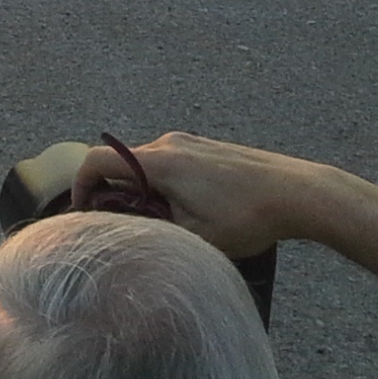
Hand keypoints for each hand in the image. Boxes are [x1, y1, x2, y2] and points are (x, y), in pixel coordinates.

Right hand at [72, 132, 338, 258]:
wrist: (297, 192)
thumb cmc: (246, 217)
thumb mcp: (193, 236)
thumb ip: (151, 229)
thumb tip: (123, 231)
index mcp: (159, 161)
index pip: (98, 161)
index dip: (79, 186)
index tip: (82, 213)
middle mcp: (168, 143)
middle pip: (121, 163)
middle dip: (113, 194)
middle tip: (121, 227)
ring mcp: (189, 142)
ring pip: (146, 164)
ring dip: (141, 191)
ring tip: (159, 224)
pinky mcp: (205, 148)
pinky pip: (168, 162)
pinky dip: (162, 184)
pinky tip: (187, 211)